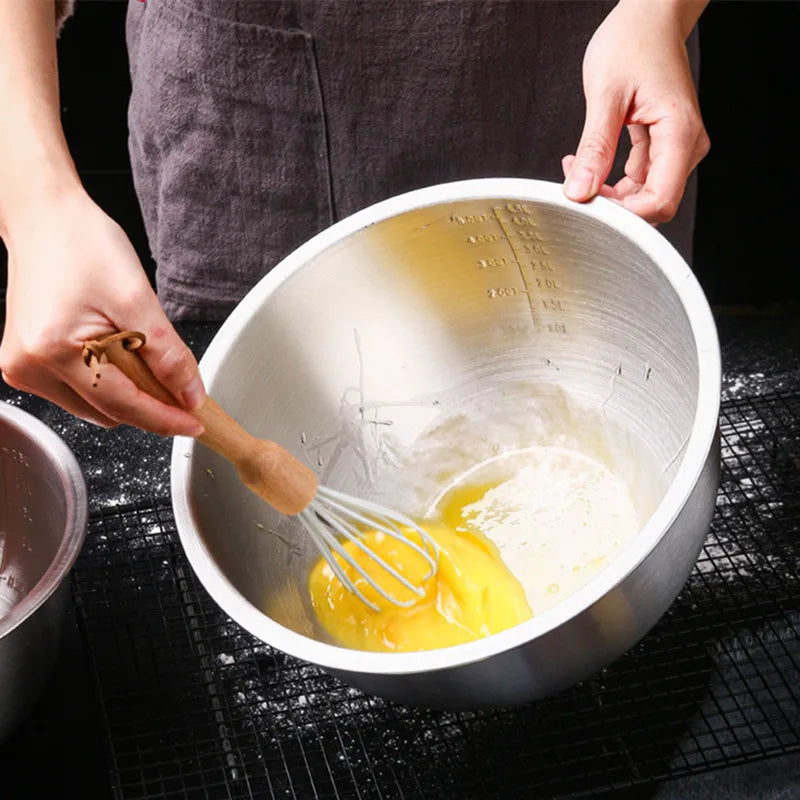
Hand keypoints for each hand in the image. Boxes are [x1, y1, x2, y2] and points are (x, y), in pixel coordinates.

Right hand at [0, 188, 205, 434]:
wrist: (45, 219)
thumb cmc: (83, 245)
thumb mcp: (138, 298)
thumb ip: (168, 354)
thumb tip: (190, 395)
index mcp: (54, 351)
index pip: (125, 406)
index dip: (167, 419)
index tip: (196, 425)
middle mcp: (31, 367)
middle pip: (111, 412)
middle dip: (149, 401)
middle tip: (173, 374)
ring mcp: (24, 368)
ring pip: (96, 407)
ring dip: (127, 392)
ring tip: (131, 347)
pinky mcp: (27, 364)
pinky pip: (81, 391)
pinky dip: (108, 381)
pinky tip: (113, 350)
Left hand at [562, 0, 709, 223]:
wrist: (649, 16)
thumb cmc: (632, 41)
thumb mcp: (605, 95)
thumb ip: (594, 147)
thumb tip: (579, 191)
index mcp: (680, 133)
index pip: (660, 201)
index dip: (624, 214)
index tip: (590, 204)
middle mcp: (686, 145)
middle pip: (652, 202)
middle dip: (612, 204)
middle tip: (576, 185)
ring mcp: (676, 147)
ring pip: (642, 194)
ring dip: (606, 191)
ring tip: (576, 167)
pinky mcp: (663, 145)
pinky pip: (637, 178)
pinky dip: (609, 178)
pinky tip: (586, 163)